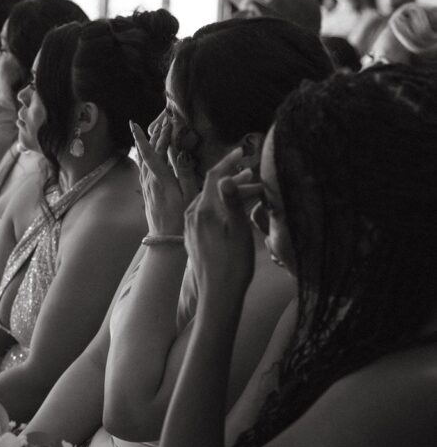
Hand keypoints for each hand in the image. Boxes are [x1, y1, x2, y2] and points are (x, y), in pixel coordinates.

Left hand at [130, 118, 199, 235]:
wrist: (166, 240)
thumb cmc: (181, 220)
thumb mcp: (189, 197)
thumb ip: (185, 174)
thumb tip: (180, 154)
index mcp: (161, 180)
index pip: (149, 154)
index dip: (143, 138)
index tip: (136, 123)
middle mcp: (150, 182)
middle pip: (147, 153)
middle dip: (153, 135)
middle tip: (161, 121)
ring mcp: (147, 188)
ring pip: (144, 161)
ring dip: (148, 145)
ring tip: (153, 131)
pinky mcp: (147, 193)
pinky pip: (144, 169)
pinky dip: (146, 157)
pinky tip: (149, 154)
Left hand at [184, 148, 260, 299]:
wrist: (218, 294)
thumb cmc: (233, 264)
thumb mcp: (238, 230)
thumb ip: (232, 202)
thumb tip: (227, 176)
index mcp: (203, 211)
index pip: (214, 176)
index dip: (228, 161)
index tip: (242, 152)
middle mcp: (192, 216)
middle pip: (213, 189)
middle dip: (234, 180)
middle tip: (254, 177)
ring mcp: (191, 229)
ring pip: (210, 203)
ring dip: (228, 196)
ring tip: (250, 195)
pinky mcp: (193, 240)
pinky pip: (206, 216)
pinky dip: (221, 209)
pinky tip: (234, 215)